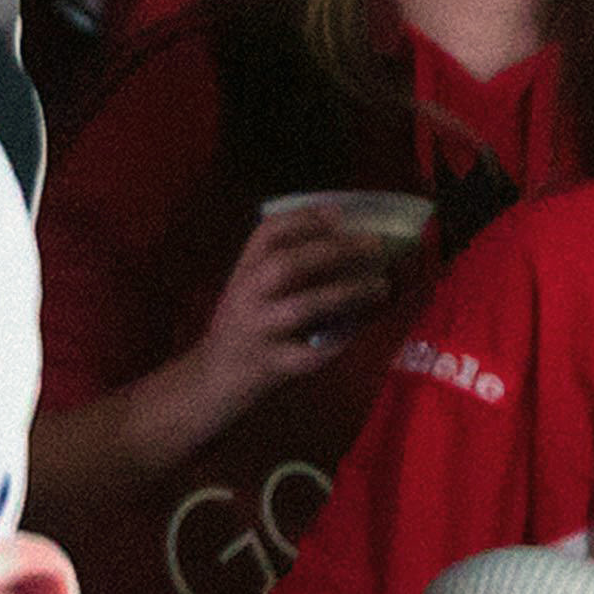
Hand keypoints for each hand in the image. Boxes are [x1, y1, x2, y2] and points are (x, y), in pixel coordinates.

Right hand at [175, 209, 404, 431]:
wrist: (213, 378)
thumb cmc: (245, 326)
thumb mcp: (251, 286)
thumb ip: (284, 264)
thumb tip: (355, 245)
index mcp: (243, 271)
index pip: (268, 233)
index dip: (306, 219)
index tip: (341, 215)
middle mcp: (246, 296)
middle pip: (287, 263)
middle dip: (335, 250)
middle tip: (375, 244)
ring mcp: (258, 332)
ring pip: (303, 307)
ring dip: (347, 293)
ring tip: (380, 286)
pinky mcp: (271, 366)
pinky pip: (310, 353)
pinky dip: (339, 340)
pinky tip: (358, 329)